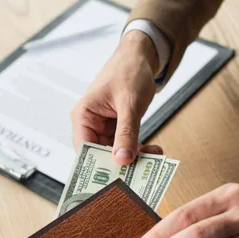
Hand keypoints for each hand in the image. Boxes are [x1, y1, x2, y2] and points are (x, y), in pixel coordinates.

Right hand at [71, 31, 161, 164]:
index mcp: (83, 116)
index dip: (97, 168)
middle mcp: (90, 124)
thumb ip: (126, 132)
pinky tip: (154, 151)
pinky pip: (126, 145)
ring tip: (153, 159)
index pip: (84, 150)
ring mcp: (104, 128)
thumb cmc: (129, 71)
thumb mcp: (129, 103)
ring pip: (115, 153)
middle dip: (120, 165)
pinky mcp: (117, 128)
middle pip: (100, 155)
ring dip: (134, 158)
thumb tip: (122, 159)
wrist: (141, 57)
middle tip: (139, 176)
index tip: (115, 180)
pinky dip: (140, 150)